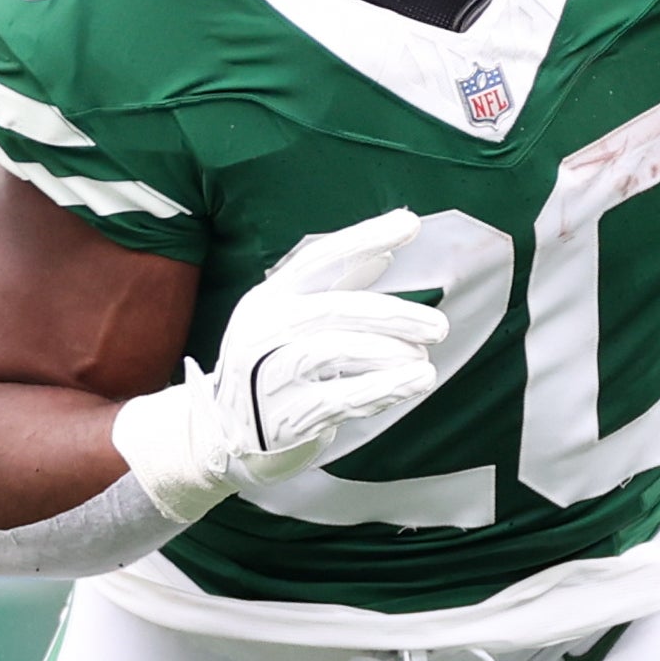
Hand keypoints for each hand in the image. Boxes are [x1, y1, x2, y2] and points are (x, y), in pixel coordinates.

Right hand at [111, 211, 448, 518]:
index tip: (410, 223)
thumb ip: (335, 291)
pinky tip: (413, 383)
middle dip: (393, 315)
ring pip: (333, 352)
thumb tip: (385, 255)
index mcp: (267, 299)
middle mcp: (261, 330)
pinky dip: (382, 389)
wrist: (222, 437)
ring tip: (424, 362)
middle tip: (438, 327)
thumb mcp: (292, 323)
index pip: (318, 260)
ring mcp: (265, 374)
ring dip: (388, 355)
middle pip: (333, 309)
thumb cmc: (271, 370)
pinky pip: (338, 399)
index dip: (364, 238)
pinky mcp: (280, 417)